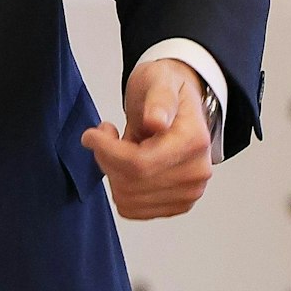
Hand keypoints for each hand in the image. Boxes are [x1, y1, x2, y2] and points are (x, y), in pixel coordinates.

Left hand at [80, 60, 212, 219]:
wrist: (179, 105)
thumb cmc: (166, 90)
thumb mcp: (159, 80)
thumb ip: (159, 100)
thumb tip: (157, 122)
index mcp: (194, 140)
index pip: (140, 164)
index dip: (108, 151)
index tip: (92, 134)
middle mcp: (197, 172)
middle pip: (131, 183)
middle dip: (107, 159)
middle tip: (107, 134)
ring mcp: (189, 192)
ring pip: (128, 199)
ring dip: (113, 173)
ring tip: (119, 146)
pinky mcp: (177, 205)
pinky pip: (134, 210)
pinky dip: (121, 188)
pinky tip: (125, 165)